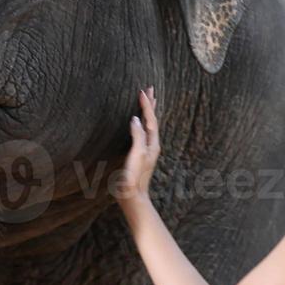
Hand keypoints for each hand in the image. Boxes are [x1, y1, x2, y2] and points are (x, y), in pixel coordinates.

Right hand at [119, 86, 158, 210]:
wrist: (132, 195)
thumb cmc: (133, 177)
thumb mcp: (136, 155)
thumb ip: (137, 136)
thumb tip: (136, 118)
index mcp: (152, 143)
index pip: (150, 119)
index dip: (146, 105)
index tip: (142, 91)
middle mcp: (152, 145)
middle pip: (153, 119)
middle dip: (151, 104)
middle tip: (150, 88)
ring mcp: (147, 149)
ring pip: (149, 125)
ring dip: (148, 111)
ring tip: (148, 100)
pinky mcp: (140, 153)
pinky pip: (143, 132)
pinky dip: (143, 122)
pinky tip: (139, 122)